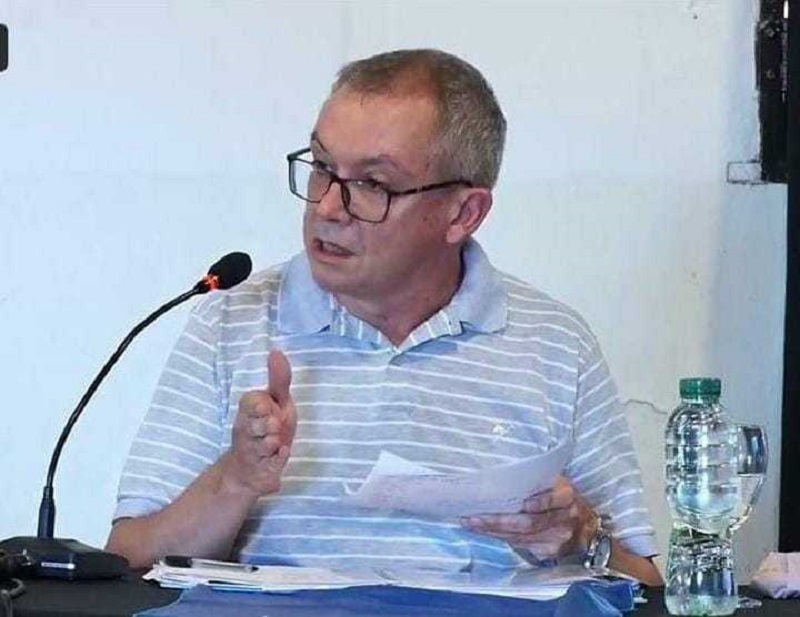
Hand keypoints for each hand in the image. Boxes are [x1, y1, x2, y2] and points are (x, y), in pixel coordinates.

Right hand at [221, 350, 296, 496]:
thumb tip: (277, 351)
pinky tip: (281, 454)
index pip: (251, 402)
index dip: (262, 404)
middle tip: (274, 425)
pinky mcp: (260, 474)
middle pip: (254, 424)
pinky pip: (269, 467)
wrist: (252, 471)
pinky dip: (276, 460)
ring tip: (276, 441)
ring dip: (271, 442)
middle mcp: (245, 433)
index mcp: (248, 414)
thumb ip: (278, 380)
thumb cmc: (267, 430)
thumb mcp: (276, 403)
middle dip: (267, 424)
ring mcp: (252, 455)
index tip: (269, 407)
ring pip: (261, 446)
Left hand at [460, 476, 598, 562]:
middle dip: (498, 521)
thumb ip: (537, 481)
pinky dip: (500, 538)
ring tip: (471, 523)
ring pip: (520, 537)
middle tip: (474, 517)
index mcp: (566, 496)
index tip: (520, 503)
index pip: (552, 499)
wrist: (585, 527)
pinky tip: (484, 531)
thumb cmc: (562, 498)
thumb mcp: (557, 483)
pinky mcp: (549, 551)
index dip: (537, 502)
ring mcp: (557, 538)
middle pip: (529, 523)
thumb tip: (501, 475)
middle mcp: (563, 519)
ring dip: (493, 531)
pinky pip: (520, 545)